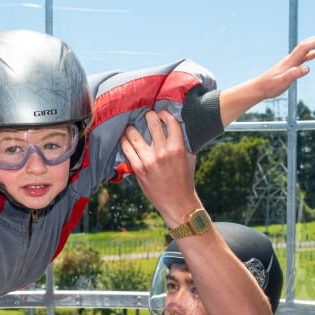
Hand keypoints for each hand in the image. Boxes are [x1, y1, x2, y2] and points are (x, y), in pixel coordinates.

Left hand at [120, 110, 199, 227]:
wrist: (176, 201)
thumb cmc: (185, 179)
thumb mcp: (190, 158)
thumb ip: (184, 142)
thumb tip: (177, 126)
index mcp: (178, 148)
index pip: (170, 122)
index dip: (164, 114)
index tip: (160, 113)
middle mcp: (163, 152)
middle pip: (152, 123)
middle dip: (148, 115)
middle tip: (145, 114)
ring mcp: (148, 160)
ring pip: (135, 135)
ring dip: (131, 127)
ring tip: (131, 125)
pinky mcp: (138, 168)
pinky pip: (127, 149)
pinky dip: (124, 141)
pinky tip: (124, 137)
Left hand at [219, 35, 314, 125]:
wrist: (258, 88)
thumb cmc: (269, 86)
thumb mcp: (282, 82)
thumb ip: (293, 74)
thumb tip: (306, 68)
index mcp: (290, 61)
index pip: (304, 47)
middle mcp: (290, 59)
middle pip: (305, 45)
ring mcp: (290, 62)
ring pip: (305, 50)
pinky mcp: (290, 67)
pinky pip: (303, 57)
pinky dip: (312, 54)